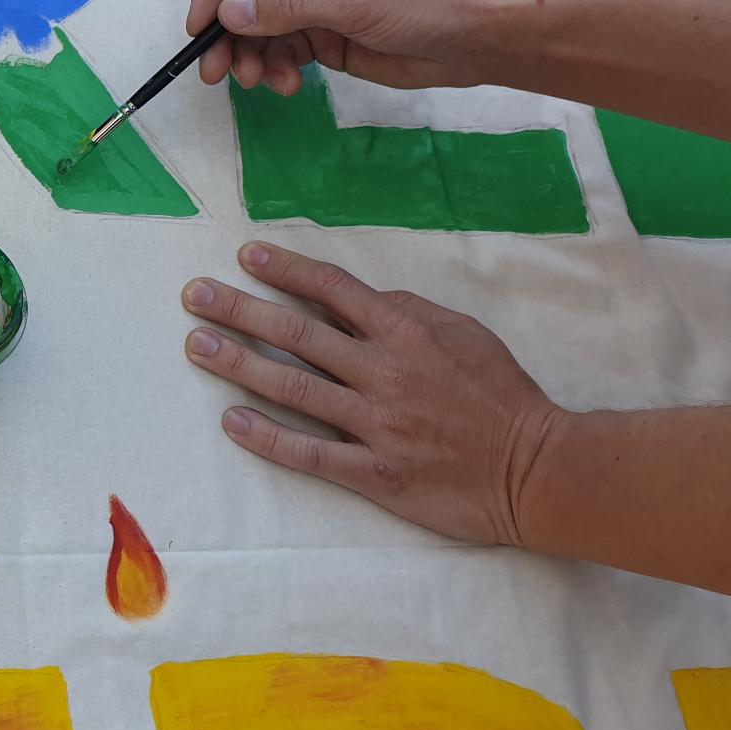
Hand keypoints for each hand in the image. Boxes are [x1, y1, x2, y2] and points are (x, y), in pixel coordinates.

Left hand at [181, 242, 562, 546]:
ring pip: (294, 387)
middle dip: (240, 309)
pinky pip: (310, 453)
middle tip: (193, 295)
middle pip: (298, 333)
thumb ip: (410, 311)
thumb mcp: (465, 333)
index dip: (286, 270)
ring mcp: (377, 424)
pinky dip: (268, 436)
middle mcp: (384, 372)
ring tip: (197, 344)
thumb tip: (361, 298)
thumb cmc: (501, 395)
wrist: (537, 469)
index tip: (244, 255)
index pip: (334, 290)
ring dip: (239, 364)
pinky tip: (231, 420)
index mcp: (407, 332)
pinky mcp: (375, 473)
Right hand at [186, 0, 505, 93]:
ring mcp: (316, 3)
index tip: (197, 27)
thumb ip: (287, 7)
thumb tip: (227, 14)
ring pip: (260, 29)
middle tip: (215, 72)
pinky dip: (276, 69)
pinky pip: (283, 51)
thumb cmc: (424, 1)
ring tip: (260, 83)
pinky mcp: (326, 37)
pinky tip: (288, 86)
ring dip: (252, 57)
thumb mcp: (353, 1)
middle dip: (228, 34)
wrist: (476, 39)